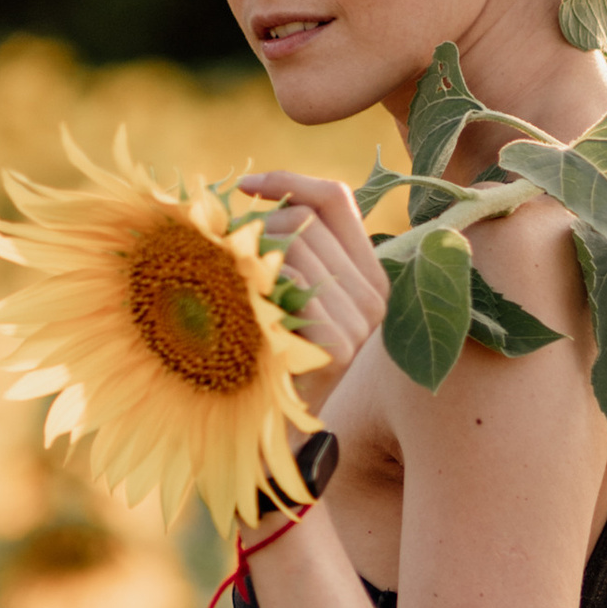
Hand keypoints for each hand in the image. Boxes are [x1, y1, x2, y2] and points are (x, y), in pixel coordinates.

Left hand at [239, 169, 388, 407]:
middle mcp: (376, 294)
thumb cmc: (275, 352)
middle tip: (231, 258)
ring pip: (296, 245)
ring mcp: (361, 321)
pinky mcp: (339, 343)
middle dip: (258, 228)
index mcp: (371, 274)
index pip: (336, 197)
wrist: (278, 427)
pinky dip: (262, 286)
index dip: (289, 180)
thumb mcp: (292, 290)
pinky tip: (251, 310)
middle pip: (306, 219)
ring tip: (238, 288)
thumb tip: (259, 187)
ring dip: (254, 258)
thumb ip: (295, 245)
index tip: (246, 186)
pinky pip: (291, 281)